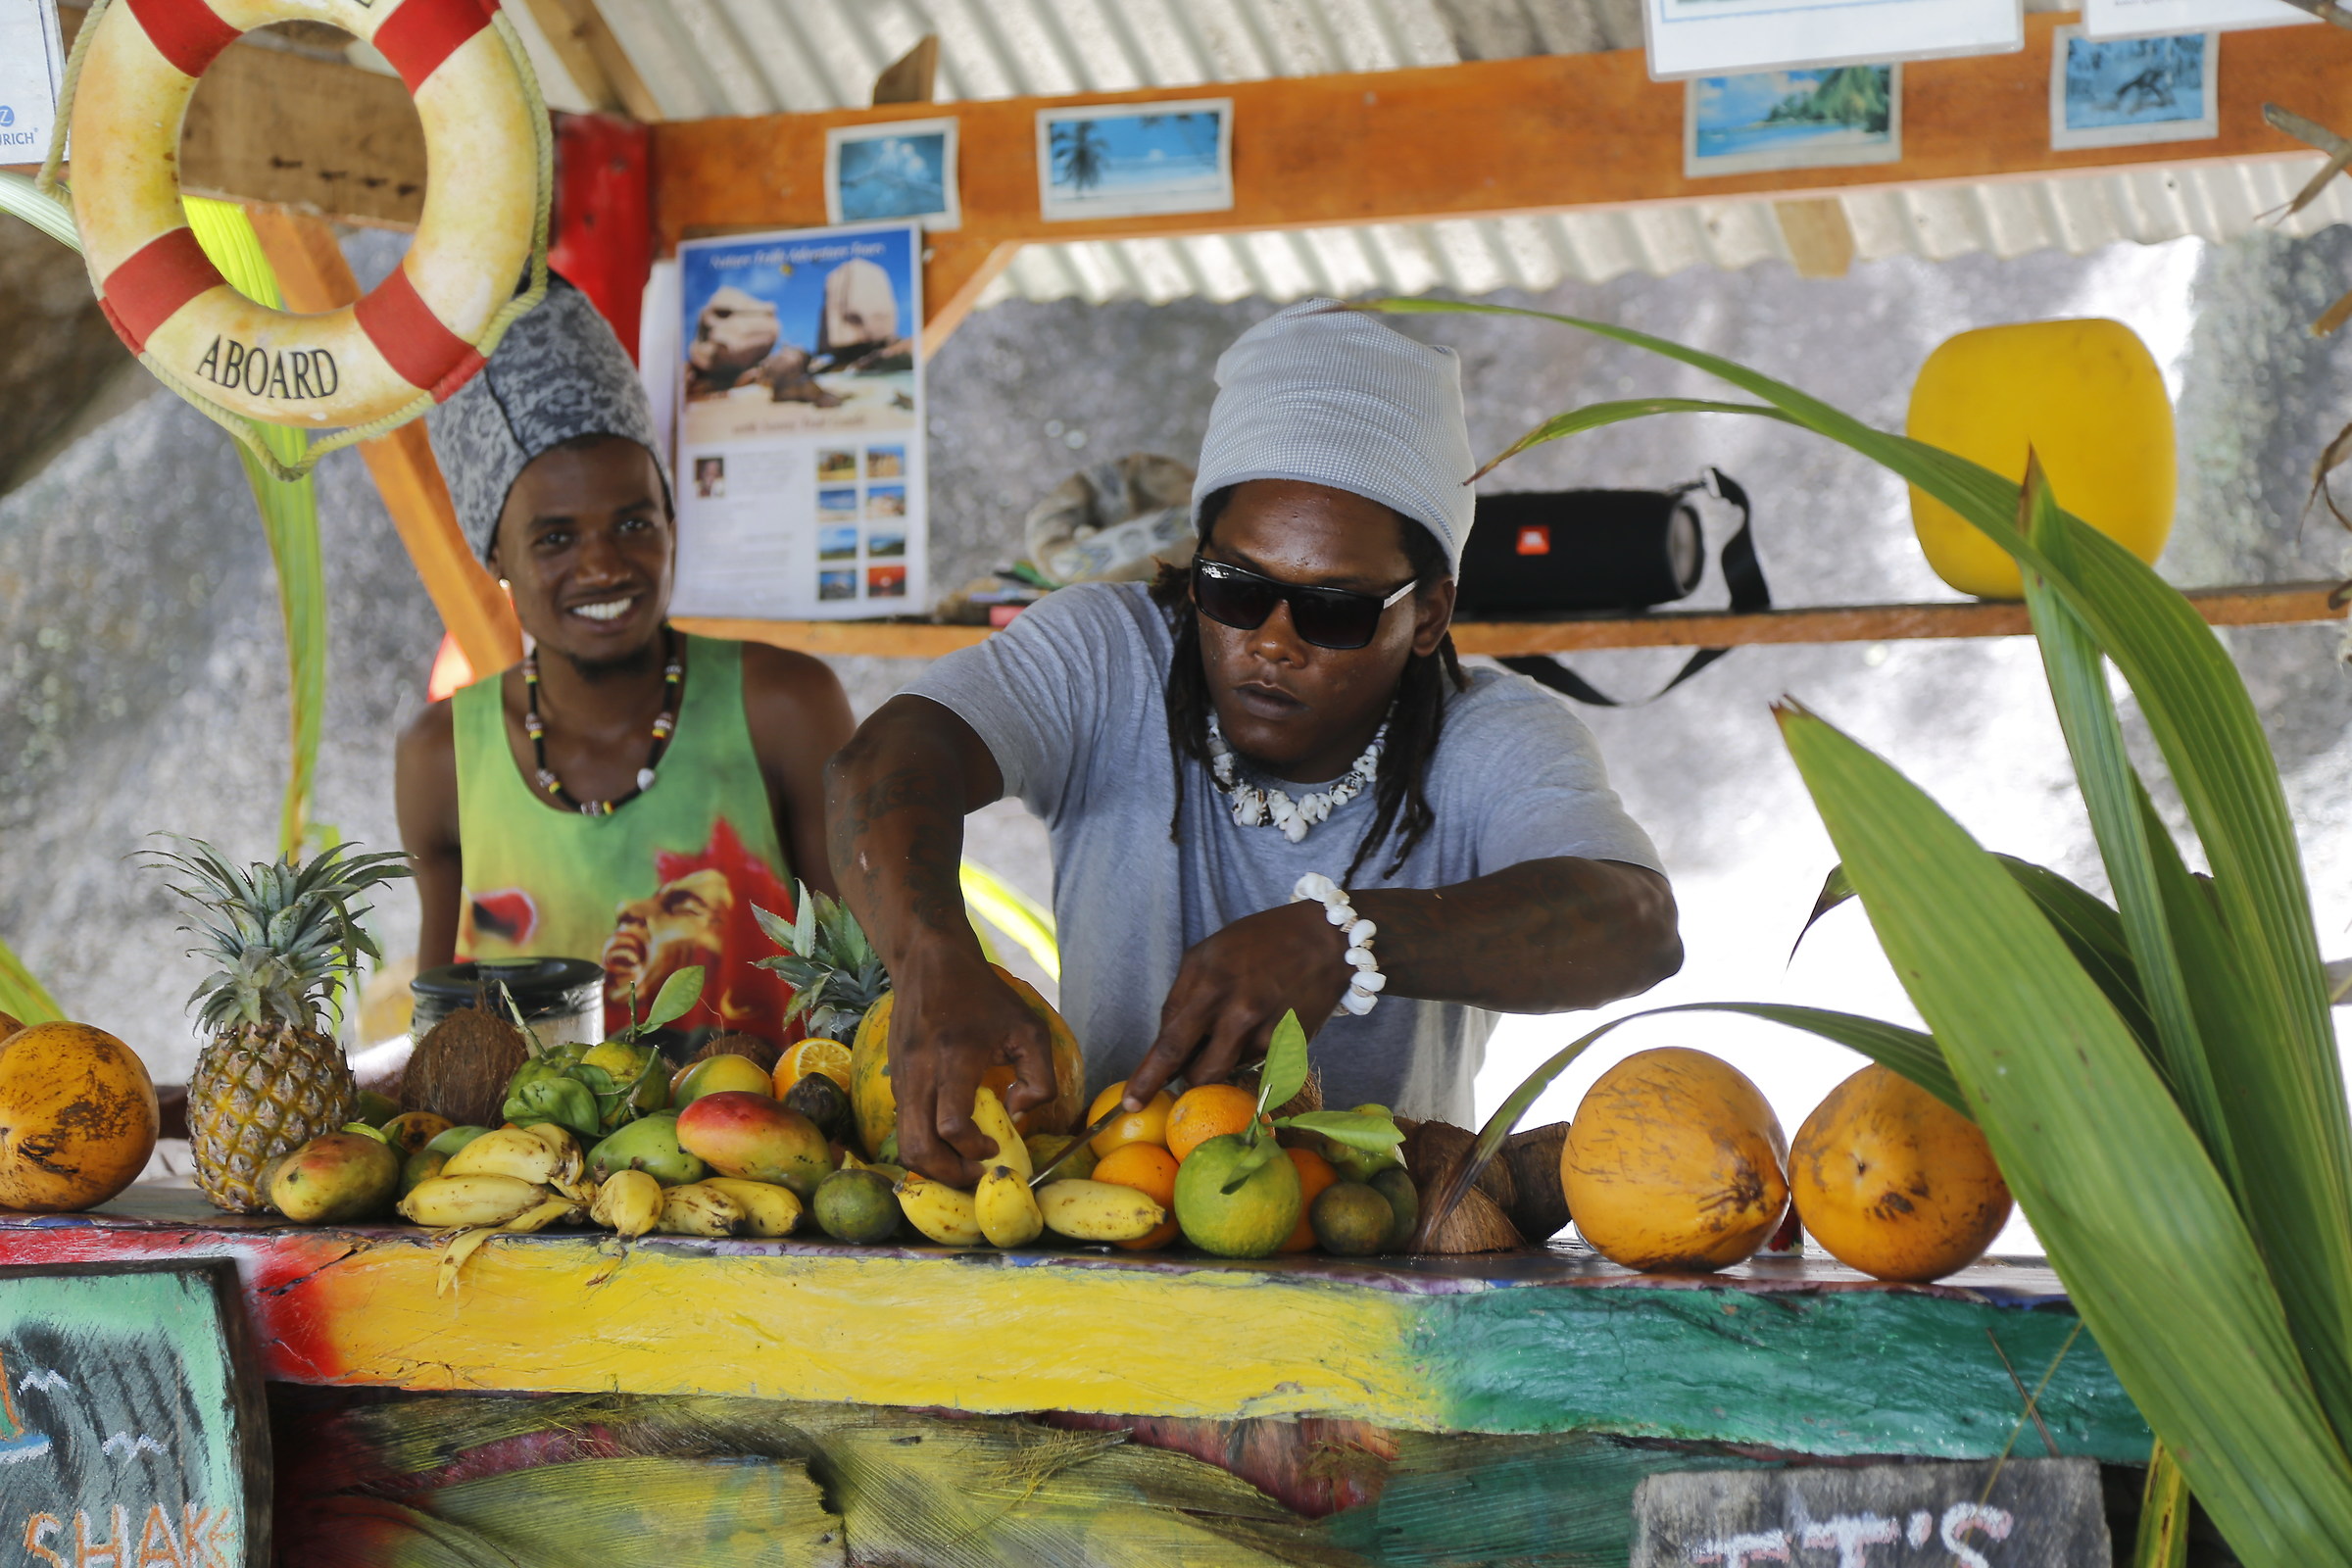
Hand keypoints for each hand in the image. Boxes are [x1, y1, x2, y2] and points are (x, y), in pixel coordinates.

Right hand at [887, 944, 1057, 1185]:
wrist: (929, 962)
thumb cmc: (984, 996)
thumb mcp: (1030, 1028)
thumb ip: (1041, 1078)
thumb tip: (1017, 1112)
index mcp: (955, 1059)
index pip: (951, 1125)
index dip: (973, 1148)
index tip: (994, 1144)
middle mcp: (920, 1072)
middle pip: (917, 1147)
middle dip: (947, 1175)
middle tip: (974, 1173)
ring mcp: (902, 1077)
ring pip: (904, 1141)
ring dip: (933, 1163)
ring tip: (963, 1162)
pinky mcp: (895, 1079)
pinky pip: (905, 1123)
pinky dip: (925, 1141)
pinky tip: (950, 1136)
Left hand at [1125, 901, 1349, 1107]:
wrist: (1324, 940)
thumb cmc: (1257, 941)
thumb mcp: (1206, 955)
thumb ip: (1182, 998)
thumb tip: (1167, 1043)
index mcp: (1209, 985)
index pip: (1169, 1045)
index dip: (1147, 1079)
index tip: (1131, 1103)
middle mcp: (1238, 1013)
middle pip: (1199, 1073)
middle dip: (1185, 1081)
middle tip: (1181, 1077)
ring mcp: (1267, 1033)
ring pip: (1227, 1072)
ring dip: (1218, 1064)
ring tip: (1233, 1029)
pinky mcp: (1290, 1047)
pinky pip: (1254, 1066)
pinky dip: (1247, 1053)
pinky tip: (1260, 1024)